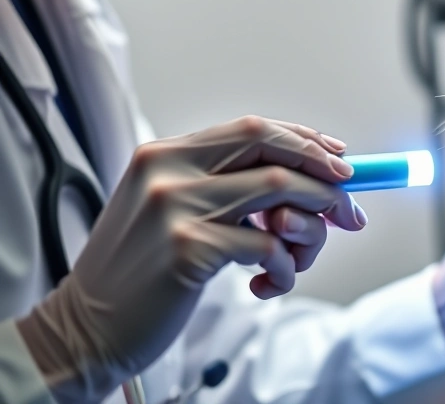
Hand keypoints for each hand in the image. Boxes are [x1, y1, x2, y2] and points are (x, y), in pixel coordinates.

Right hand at [16, 116, 365, 402]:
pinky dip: (284, 268)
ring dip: (311, 229)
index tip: (338, 159)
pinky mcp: (190, 248)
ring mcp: (177, 207)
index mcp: (165, 154)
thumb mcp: (171, 212)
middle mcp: (169, 171)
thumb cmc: (140, 274)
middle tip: (348, 212)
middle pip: (274, 150)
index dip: (304, 141)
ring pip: (282, 194)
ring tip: (299, 259)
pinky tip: (267, 285)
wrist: (85, 329)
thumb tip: (308, 182)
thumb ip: (225, 188)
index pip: (253, 128)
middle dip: (325, 178)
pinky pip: (269, 246)